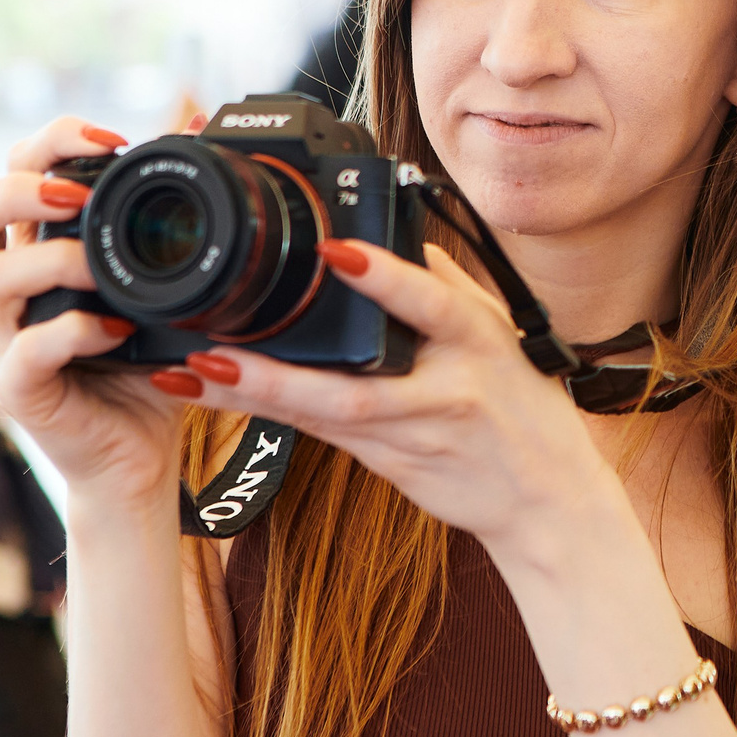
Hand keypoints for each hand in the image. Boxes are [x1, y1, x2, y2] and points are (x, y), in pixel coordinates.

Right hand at [0, 117, 182, 513]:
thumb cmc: (145, 367)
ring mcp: (3, 344)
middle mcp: (4, 295)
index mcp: (31, 258)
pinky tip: (119, 331)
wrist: (139, 458)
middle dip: (16, 188)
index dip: (45, 143)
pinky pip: (28, 350)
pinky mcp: (19, 392)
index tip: (109, 138)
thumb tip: (197, 125)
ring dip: (54, 260)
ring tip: (103, 271)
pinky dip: (74, 332)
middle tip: (78, 190)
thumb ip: (165, 217)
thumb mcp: (160, 284)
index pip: (4, 177)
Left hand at [148, 241, 616, 554]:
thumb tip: (402, 232)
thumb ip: (450, 287)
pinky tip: (214, 394)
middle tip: (214, 351)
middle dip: (280, 374)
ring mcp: (409, 435)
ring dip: (253, 394)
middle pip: (353, 387)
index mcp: (478, 346)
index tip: (335, 250)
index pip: (432, 305)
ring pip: (322, 416)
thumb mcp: (506, 337)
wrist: (546, 504)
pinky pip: (318, 432)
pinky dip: (265, 410)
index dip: (386, 278)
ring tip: (190, 373)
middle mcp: (442, 393)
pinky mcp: (386, 463)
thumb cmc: (526, 412)